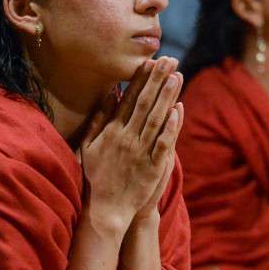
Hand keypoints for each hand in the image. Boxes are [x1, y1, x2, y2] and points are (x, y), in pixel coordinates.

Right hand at [81, 56, 182, 232]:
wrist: (106, 209)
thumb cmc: (97, 176)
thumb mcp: (89, 146)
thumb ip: (98, 120)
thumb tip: (109, 95)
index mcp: (112, 131)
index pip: (128, 99)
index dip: (140, 79)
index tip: (150, 62)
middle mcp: (126, 138)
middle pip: (145, 103)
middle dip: (157, 80)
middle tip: (169, 60)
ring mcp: (140, 152)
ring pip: (156, 119)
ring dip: (167, 96)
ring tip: (177, 76)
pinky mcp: (152, 167)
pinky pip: (163, 144)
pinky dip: (171, 127)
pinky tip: (179, 111)